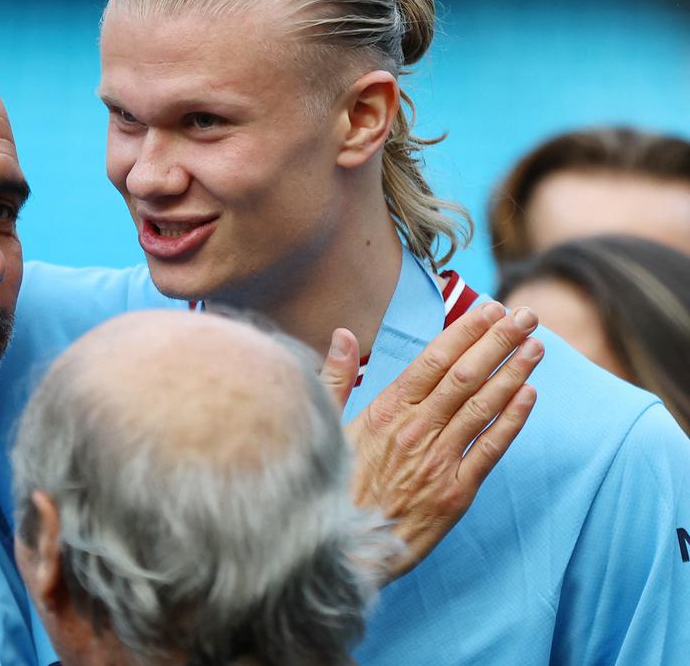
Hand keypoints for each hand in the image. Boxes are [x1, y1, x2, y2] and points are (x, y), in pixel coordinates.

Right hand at [324, 302, 541, 580]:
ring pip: (483, 406)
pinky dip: (512, 419)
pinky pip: (490, 448)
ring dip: (513, 372)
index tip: (488, 309)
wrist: (344, 551)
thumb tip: (343, 334)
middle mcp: (415, 430)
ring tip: (535, 345)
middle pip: (465, 376)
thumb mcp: (325, 426)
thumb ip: (335, 377)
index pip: (433, 360)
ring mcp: (438, 460)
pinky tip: (529, 395)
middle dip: (499, 341)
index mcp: (384, 411)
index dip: (465, 332)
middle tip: (525, 316)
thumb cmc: (332, 488)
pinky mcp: (456, 492)